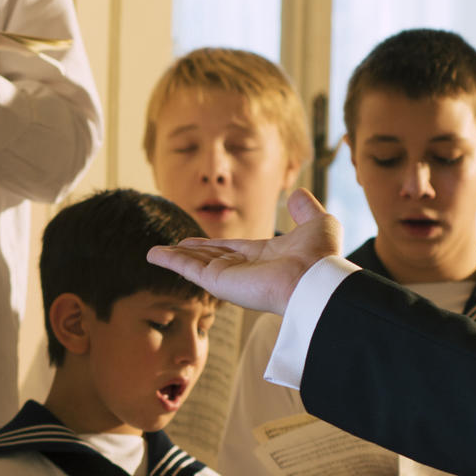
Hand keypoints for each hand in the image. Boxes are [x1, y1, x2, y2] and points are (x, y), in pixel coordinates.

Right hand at [146, 188, 341, 315]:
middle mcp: (244, 270)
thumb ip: (305, 210)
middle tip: (172, 249)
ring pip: (195, 264)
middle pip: (209, 258)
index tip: (196, 241)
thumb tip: (297, 194)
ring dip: (174, 258)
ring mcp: (229, 277)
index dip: (212, 244)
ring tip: (154, 253)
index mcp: (263, 258)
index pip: (231, 249)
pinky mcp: (218, 281)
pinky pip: (188, 269)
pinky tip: (153, 255)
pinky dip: (169, 261)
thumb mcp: (318, 223)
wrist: (317, 278)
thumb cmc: (322, 257)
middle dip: (191, 254)